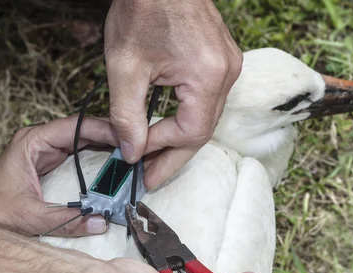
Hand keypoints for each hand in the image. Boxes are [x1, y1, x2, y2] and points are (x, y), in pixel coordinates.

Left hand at [0, 116, 119, 236]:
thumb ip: (68, 220)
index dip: (102, 130)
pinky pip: (77, 150)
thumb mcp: (33, 218)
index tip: (125, 137)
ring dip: (104, 143)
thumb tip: (101, 222)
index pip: (74, 127)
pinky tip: (113, 159)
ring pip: (81, 138)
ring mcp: (42, 149)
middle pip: (81, 129)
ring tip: (131, 148)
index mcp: (31, 142)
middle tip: (136, 143)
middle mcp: (38, 140)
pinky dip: (95, 153)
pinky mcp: (46, 160)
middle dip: (109, 135)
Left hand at [104, 0, 242, 188]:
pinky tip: (167, 127)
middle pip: (203, 130)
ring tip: (155, 157)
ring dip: (180, 139)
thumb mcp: (125, 67)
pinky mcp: (221, 59)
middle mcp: (226, 73)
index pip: (192, 132)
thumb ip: (126, 115)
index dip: (163, 151)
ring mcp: (227, 65)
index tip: (138, 162)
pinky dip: (186, 117)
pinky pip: (207, 99)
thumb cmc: (142, 9)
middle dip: (174, 155)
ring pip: (206, 117)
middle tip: (151, 176)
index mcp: (208, 75)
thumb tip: (132, 152)